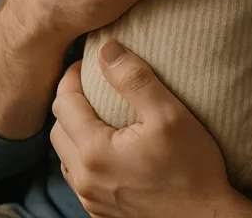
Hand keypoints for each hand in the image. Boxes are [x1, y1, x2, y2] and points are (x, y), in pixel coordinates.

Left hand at [50, 42, 245, 217]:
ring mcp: (92, 201)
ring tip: (97, 115)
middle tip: (90, 86)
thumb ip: (134, 79)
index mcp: (95, 152)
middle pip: (57, 130)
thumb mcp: (169, 115)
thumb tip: (106, 49)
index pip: (63, 103)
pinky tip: (107, 149)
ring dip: (74, 132)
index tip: (87, 64)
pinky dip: (84, 158)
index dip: (71, 77)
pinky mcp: (102, 213)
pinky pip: (79, 180)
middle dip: (68, 103)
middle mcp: (86, 180)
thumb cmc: (193, 169)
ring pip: (65, 157)